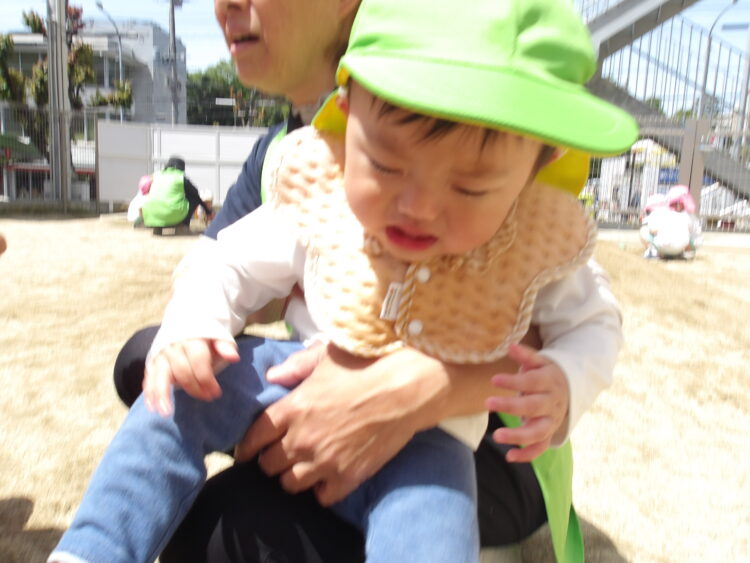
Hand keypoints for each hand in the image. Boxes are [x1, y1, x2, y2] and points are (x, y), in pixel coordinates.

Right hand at [143, 338, 238, 415]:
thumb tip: (234, 358)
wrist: (184, 324)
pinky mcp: (153, 362)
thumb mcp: (218, 337)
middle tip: (206, 399)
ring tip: (165, 413)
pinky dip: (149, 393)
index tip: (216, 393)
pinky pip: (149, 378)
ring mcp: (161, 355)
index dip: (207, 379)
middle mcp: (174, 347)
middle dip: (193, 388)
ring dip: (161, 394)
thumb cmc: (205, 337)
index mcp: (192, 340)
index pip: (198, 361)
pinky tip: (152, 408)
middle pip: (181, 370)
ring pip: (160, 375)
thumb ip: (225, 347)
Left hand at [235, 344, 452, 505]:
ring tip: (303, 467)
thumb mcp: (326, 357)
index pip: (254, 437)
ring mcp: (324, 462)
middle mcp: (301, 439)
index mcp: (292, 409)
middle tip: (280, 454)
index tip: (247, 451)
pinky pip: (321, 497)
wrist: (403, 390)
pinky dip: (322, 489)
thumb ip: (296, 367)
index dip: (247, 446)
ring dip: (293, 476)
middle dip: (271, 460)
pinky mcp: (347, 478)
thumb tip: (272, 376)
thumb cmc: (365, 366)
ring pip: (290, 484)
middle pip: (268, 465)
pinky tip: (328, 477)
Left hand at [485, 343, 569, 462]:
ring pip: (539, 431)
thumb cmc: (546, 373)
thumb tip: (510, 346)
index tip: (494, 380)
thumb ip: (525, 355)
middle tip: (487, 403)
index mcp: (550, 382)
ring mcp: (552, 420)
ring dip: (518, 436)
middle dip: (511, 406)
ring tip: (497, 436)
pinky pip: (540, 447)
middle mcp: (553, 403)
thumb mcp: (539, 361)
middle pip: (533, 407)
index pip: (532, 382)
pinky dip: (527, 455)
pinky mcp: (549, 433)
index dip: (514, 381)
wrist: (570, 389)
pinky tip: (509, 456)